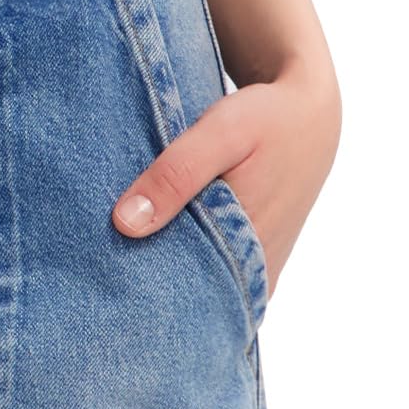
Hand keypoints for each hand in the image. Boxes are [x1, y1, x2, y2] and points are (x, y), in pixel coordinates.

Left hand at [110, 55, 341, 298]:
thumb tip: (124, 224)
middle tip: (97, 252)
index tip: (99, 266)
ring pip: (199, 275)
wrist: (311, 115)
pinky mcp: (253, 250)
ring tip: (115, 239)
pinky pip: (211, 260)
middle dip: (147, 271)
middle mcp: (257, 269)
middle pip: (189, 287)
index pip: (186, 293)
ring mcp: (257, 264)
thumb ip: (176, 176)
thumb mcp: (221, 134)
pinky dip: (182, 245)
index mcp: (252, 250)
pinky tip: (149, 228)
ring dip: (164, 256)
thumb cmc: (265, 119)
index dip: (141, 281)